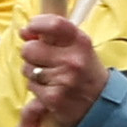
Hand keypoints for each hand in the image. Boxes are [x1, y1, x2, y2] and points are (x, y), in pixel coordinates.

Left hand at [14, 12, 100, 126]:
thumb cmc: (86, 71)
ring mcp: (63, 79)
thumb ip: (55, 36)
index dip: (36, 24)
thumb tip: (25, 32)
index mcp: (81, 42)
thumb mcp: (79, 48)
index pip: (54, 24)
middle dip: (32, 54)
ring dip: (33, 73)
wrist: (101, 103)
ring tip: (51, 76)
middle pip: (30, 48)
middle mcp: (73, 60)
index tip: (31, 30)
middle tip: (45, 60)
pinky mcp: (53, 97)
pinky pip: (31, 86)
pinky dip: (37, 88)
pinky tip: (51, 88)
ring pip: (27, 68)